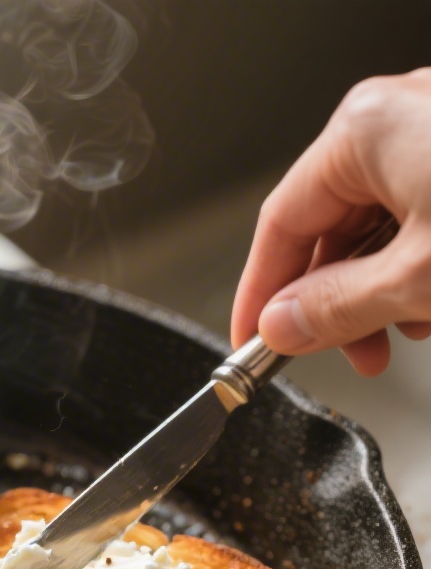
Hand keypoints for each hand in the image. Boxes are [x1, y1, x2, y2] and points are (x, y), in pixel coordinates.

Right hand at [231, 69, 430, 375]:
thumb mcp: (418, 278)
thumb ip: (338, 307)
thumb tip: (281, 325)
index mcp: (365, 130)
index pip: (279, 224)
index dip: (260, 294)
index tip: (252, 344)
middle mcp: (398, 116)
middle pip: (332, 226)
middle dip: (337, 301)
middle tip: (346, 355)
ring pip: (381, 223)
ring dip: (383, 288)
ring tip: (406, 330)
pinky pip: (420, 209)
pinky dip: (419, 260)